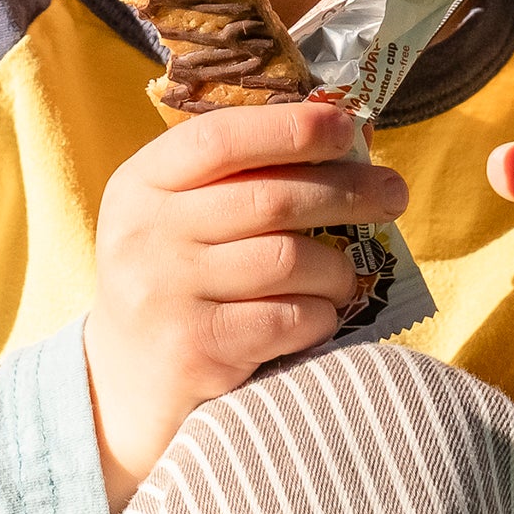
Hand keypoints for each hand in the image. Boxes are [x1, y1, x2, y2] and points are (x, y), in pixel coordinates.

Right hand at [84, 100, 407, 511]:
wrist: (121, 387)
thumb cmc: (176, 278)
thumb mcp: (182, 212)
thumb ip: (245, 173)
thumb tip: (350, 134)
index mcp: (143, 182)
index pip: (222, 138)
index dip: (292, 128)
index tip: (348, 127)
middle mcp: (147, 233)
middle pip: (270, 198)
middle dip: (347, 192)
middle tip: (393, 193)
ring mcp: (167, 294)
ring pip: (288, 259)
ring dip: (337, 265)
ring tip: (348, 271)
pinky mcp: (195, 352)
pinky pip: (287, 318)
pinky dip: (321, 312)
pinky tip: (322, 312)